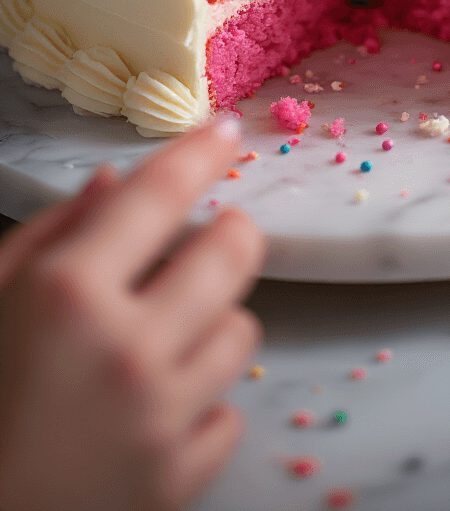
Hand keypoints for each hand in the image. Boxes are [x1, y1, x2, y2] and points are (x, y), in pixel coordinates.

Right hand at [0, 114, 264, 510]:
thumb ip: (52, 232)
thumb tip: (114, 181)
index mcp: (66, 294)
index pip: (159, 194)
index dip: (200, 151)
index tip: (225, 131)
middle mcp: (124, 350)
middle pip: (230, 254)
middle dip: (228, 233)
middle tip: (209, 238)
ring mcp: (157, 420)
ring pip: (240, 331)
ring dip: (210, 323)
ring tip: (162, 335)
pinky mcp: (176, 481)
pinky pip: (228, 412)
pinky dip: (199, 403)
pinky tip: (154, 405)